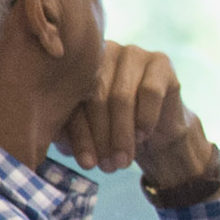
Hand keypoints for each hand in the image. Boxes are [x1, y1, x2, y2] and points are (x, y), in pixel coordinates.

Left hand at [56, 41, 218, 194]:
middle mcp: (102, 52)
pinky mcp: (161, 62)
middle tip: (108, 167)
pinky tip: (143, 136)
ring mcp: (132, 53)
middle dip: (102, 137)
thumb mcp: (87, 133)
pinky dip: (145, 119)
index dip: (80, 135)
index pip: (73, 101)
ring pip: (121, 97)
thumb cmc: (113, 131)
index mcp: (76, 65)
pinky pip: (150, 92)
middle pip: (97, 97)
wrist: (156, 130)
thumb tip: (58, 142)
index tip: (87, 164)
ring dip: (123, 134)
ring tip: (123, 161)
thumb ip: (69, 133)